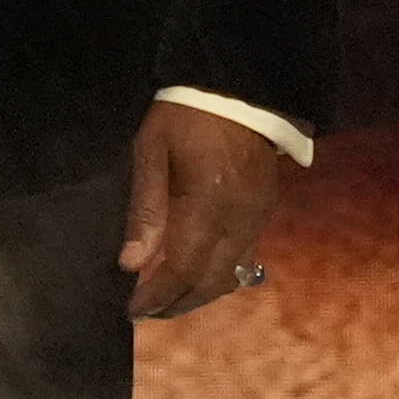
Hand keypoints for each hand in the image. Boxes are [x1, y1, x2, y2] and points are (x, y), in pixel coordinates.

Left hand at [118, 100, 294, 320]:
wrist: (240, 87)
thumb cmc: (185, 115)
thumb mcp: (151, 153)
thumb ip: (144, 211)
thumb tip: (132, 264)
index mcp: (207, 206)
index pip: (182, 270)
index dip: (157, 296)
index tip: (132, 309)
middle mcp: (239, 220)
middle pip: (212, 283)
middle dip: (179, 304)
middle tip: (147, 312)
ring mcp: (259, 217)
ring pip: (232, 275)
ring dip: (199, 293)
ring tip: (167, 298)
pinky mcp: (266, 210)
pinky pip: (245, 257)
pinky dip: (219, 274)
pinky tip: (196, 271)